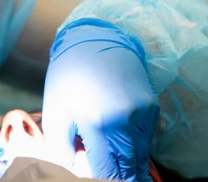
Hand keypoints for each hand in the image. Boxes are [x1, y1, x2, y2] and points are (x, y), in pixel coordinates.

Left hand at [42, 18, 158, 180]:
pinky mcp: (152, 106)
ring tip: (116, 164)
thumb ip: (62, 148)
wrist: (94, 38)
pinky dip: (138, 147)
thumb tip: (74, 169)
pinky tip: (124, 143)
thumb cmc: (70, 76)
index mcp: (100, 125)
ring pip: (142, 155)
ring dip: (131, 163)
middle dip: (121, 176)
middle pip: (130, 168)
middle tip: (111, 177)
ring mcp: (143, 114)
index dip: (104, 180)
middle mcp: (127, 122)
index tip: (99, 179)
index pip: (109, 172)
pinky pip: (148, 139)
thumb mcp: (55, 112)